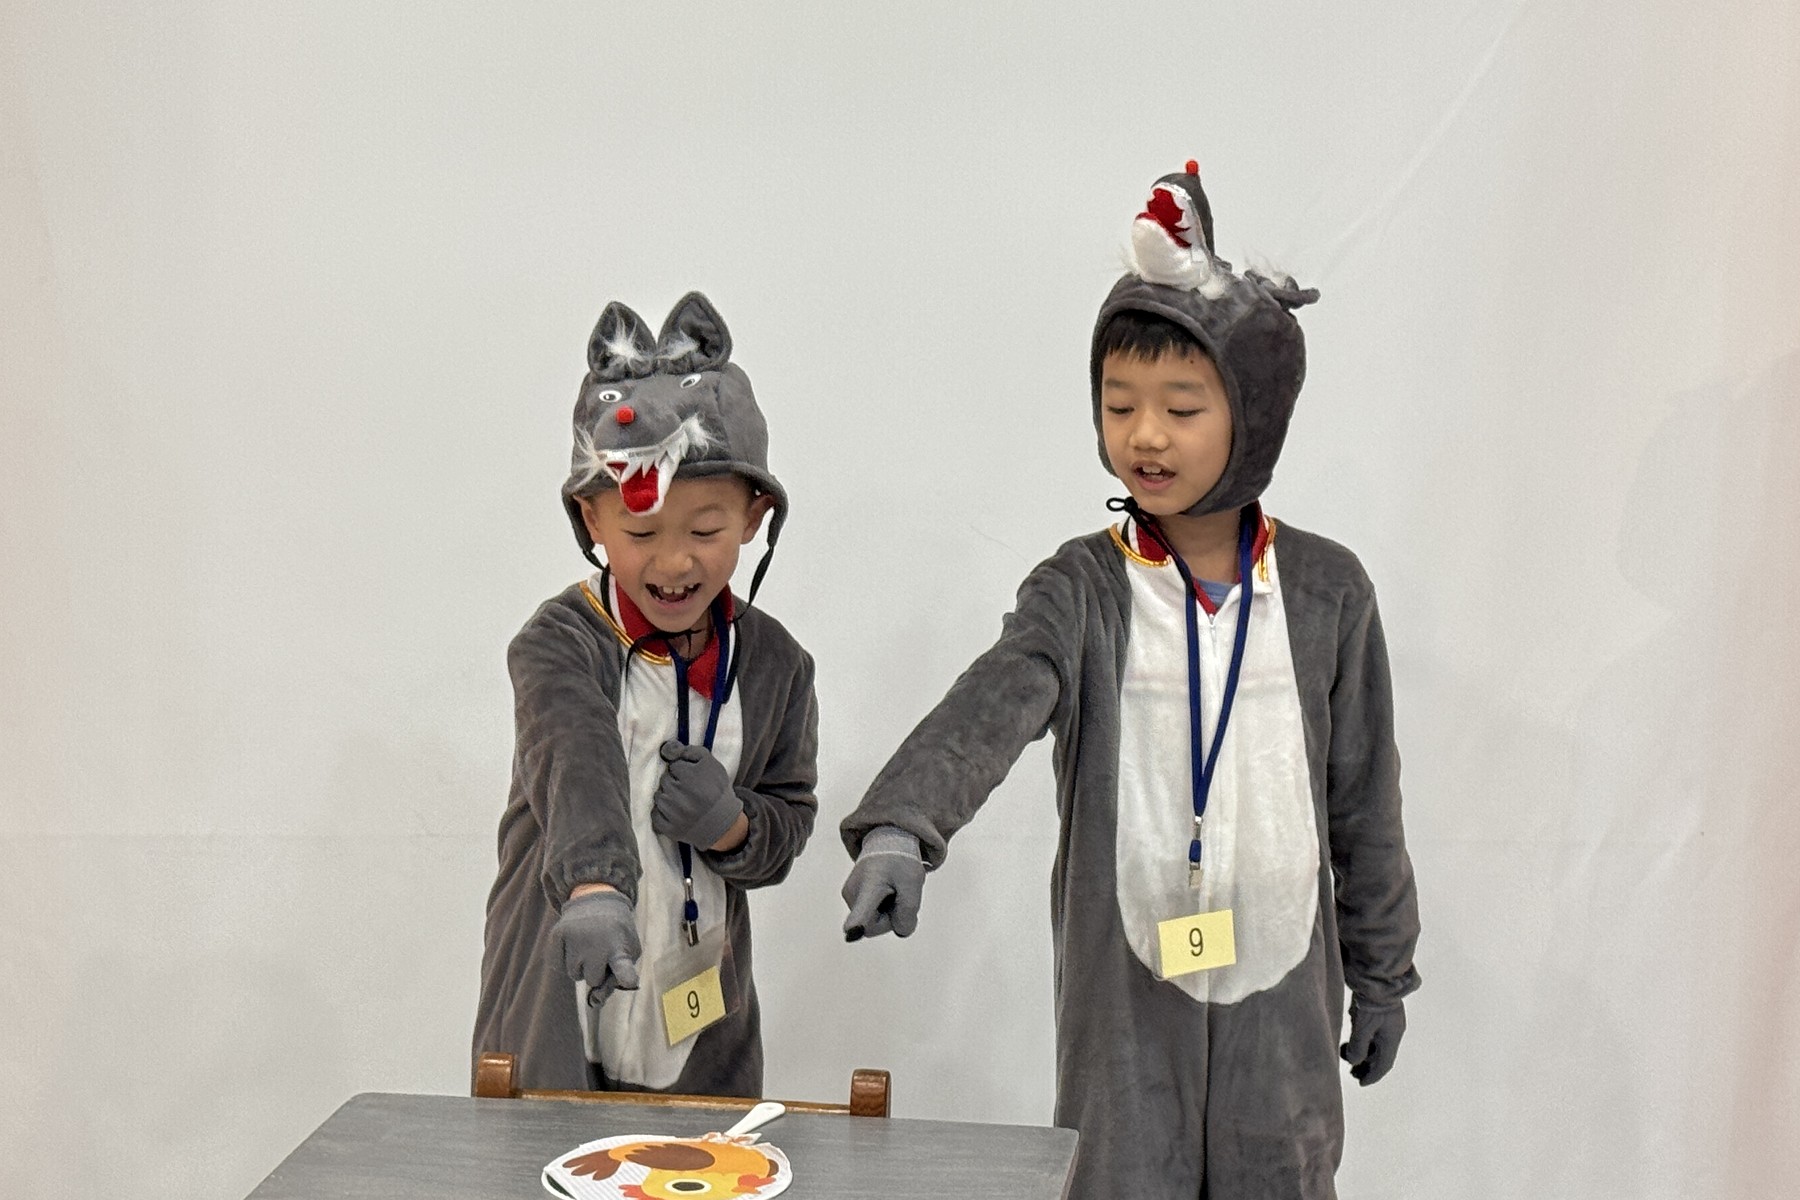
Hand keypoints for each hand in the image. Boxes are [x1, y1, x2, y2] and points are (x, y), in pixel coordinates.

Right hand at [548, 889, 640, 1003]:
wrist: (596, 899)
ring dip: (581, 966)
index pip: (623, 966)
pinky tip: (575, 944)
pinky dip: (565, 959)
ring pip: (574, 974)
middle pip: (592, 980)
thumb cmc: (617, 933)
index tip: (629, 980)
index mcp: (619, 947)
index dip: (625, 975)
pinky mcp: (558, 935)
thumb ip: (617, 978)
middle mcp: (596, 943)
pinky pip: (558, 965)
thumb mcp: (629, 950)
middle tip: (601, 953)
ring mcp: (575, 938)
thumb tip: (596, 1001)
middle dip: (596, 972)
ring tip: (589, 945)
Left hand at [654, 740, 744, 849]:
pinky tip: (674, 811)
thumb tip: (670, 749)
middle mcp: (680, 796)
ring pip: (658, 796)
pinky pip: (655, 815)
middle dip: (673, 781)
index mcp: (691, 778)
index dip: (682, 769)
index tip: (691, 776)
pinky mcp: (670, 829)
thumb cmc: (717, 791)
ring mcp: (673, 814)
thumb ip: (692, 752)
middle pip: (664, 780)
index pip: (674, 766)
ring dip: (667, 796)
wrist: (724, 823)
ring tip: (681, 800)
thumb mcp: (712, 765)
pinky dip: (661, 812)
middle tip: (687, 788)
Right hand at [842, 828, 926, 940]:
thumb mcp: (913, 881)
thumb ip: (909, 909)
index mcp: (869, 887)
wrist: (887, 842)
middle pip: (873, 927)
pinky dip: (883, 907)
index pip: (860, 911)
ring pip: (873, 922)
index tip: (851, 932)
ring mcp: (850, 898)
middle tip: (901, 894)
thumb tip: (900, 930)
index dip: (857, 925)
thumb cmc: (899, 860)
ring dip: (889, 911)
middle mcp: (852, 895)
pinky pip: (870, 915)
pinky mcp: (852, 899)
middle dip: (891, 917)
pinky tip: (887, 891)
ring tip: (894, 889)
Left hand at [1340, 998, 1405, 1085]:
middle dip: (1367, 1066)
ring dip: (1364, 1052)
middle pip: (1381, 1055)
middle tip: (1352, 1072)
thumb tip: (1354, 1062)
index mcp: (1392, 1038)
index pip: (1384, 1064)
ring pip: (1376, 1043)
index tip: (1361, 1083)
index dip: (1373, 1075)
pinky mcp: (1380, 1011)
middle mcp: (1392, 1031)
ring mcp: (1387, 1020)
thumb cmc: (1372, 1002)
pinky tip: (1351, 1037)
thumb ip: (1358, 1047)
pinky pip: (1372, 1032)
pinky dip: (1363, 1039)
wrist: (1378, 974)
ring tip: (1347, 1054)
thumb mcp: (1363, 1027)